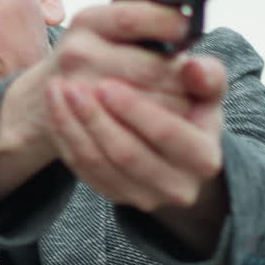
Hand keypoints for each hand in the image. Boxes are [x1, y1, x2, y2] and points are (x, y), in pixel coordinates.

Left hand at [43, 1, 227, 247]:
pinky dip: (67, 138)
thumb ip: (207, 73)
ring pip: (99, 165)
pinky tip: (57, 108)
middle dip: (96, 119)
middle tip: (72, 86)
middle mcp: (178, 188)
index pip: (167, 135)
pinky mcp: (117, 197)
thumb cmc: (191, 105)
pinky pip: (83, 170)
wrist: (175, 142)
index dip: (135, 109)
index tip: (106, 84)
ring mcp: (146, 198)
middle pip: (127, 154)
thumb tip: (193, 67)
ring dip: (73, 126)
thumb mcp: (206, 87)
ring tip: (58, 90)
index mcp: (204, 159)